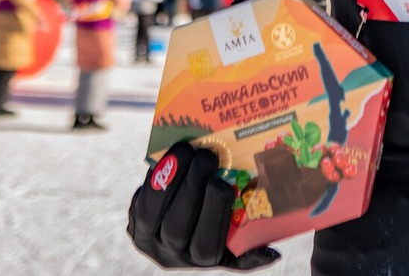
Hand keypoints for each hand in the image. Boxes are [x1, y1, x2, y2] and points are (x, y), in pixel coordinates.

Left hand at [128, 141, 279, 270]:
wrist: (170, 232)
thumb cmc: (210, 232)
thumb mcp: (231, 249)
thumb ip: (248, 251)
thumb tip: (273, 254)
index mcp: (201, 259)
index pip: (206, 244)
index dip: (213, 215)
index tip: (224, 184)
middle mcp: (173, 255)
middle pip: (178, 226)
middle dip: (192, 188)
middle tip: (208, 155)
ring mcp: (150, 239)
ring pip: (155, 212)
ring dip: (171, 177)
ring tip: (189, 149)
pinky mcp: (135, 220)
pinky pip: (141, 200)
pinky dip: (155, 176)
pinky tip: (171, 155)